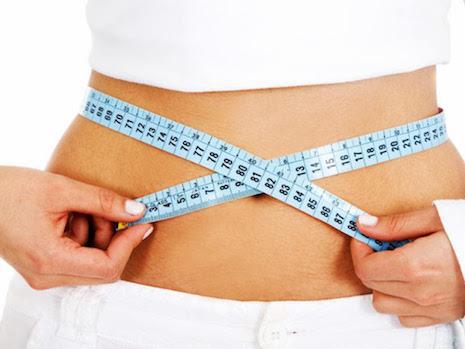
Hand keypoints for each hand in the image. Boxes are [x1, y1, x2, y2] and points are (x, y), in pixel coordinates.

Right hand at [0, 166, 152, 288]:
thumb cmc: (7, 191)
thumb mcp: (61, 190)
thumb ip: (103, 202)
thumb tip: (137, 211)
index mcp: (49, 260)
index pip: (107, 267)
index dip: (130, 244)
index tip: (143, 223)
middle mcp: (46, 275)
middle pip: (102, 267)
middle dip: (112, 236)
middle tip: (106, 208)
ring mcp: (44, 273)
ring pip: (92, 261)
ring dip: (97, 232)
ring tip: (80, 206)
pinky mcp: (45, 265)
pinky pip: (79, 256)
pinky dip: (84, 234)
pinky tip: (70, 214)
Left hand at [350, 206, 464, 326]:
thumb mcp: (434, 217)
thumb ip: (395, 224)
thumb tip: (365, 225)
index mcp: (416, 266)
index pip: (365, 267)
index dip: (359, 249)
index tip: (364, 237)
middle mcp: (422, 292)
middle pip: (371, 284)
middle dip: (368, 262)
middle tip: (380, 245)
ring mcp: (433, 308)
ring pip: (383, 304)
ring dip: (381, 284)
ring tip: (394, 264)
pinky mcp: (443, 315)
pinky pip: (405, 317)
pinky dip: (399, 301)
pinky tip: (409, 282)